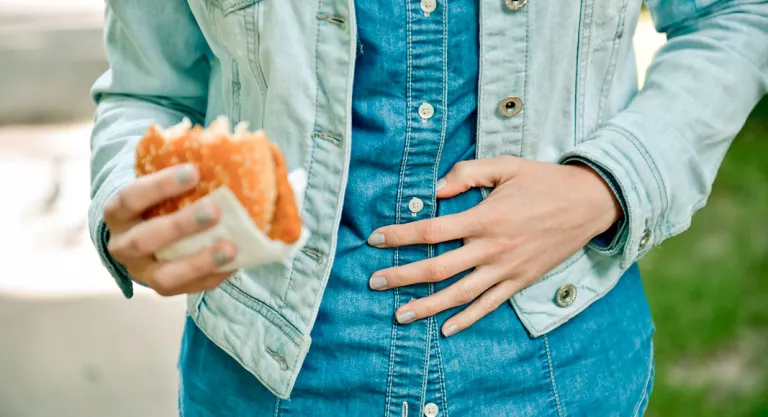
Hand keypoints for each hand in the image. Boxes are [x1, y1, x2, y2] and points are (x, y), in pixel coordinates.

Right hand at [103, 163, 236, 295]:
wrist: (143, 236)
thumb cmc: (159, 202)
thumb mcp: (159, 187)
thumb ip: (182, 176)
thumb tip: (226, 153)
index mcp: (117, 213)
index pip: (130, 198)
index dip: (160, 185)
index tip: (194, 171)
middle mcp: (122, 245)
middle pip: (145, 239)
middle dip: (180, 226)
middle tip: (214, 211)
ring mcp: (141, 272)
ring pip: (163, 276)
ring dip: (198, 261)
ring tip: (231, 248)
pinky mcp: (162, 288)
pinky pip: (188, 289)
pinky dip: (213, 276)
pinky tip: (236, 262)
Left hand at [367, 156, 620, 335]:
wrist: (590, 203)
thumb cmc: (544, 181)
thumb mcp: (506, 166)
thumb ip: (468, 173)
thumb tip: (436, 189)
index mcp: (484, 218)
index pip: (431, 230)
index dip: (400, 235)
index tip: (374, 238)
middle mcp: (491, 248)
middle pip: (437, 268)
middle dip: (402, 276)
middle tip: (374, 282)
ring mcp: (506, 269)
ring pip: (459, 294)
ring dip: (427, 306)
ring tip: (399, 315)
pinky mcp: (520, 281)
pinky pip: (489, 305)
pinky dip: (467, 319)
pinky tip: (446, 329)